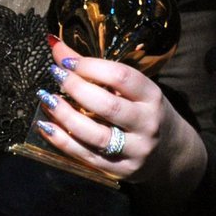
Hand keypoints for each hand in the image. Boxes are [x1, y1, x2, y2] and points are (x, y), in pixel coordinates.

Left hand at [34, 37, 203, 187]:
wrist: (170, 153)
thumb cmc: (143, 110)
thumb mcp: (131, 88)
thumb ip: (94, 68)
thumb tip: (54, 44)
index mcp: (151, 97)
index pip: (122, 77)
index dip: (90, 66)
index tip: (65, 60)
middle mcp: (146, 124)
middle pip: (108, 105)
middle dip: (76, 88)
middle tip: (55, 74)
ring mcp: (134, 150)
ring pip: (96, 134)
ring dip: (65, 116)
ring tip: (46, 99)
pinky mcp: (119, 170)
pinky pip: (85, 156)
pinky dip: (62, 140)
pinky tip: (45, 125)